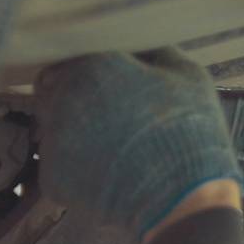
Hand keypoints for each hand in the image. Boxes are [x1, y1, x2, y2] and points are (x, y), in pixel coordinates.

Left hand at [33, 49, 242, 239]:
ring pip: (52, 126)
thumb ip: (153, 50)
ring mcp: (52, 141)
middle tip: (109, 116)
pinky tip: (110, 172)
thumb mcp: (188, 75)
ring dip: (74, 131)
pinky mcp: (51, 178)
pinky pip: (59, 163)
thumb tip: (137, 42)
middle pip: (52, 89)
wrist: (184, 200)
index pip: (71, 56)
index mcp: (93, 66)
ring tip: (114, 147)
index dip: (90, 70)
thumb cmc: (191, 132)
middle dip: (74, 97)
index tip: (111, 85)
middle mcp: (62, 98)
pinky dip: (78, 166)